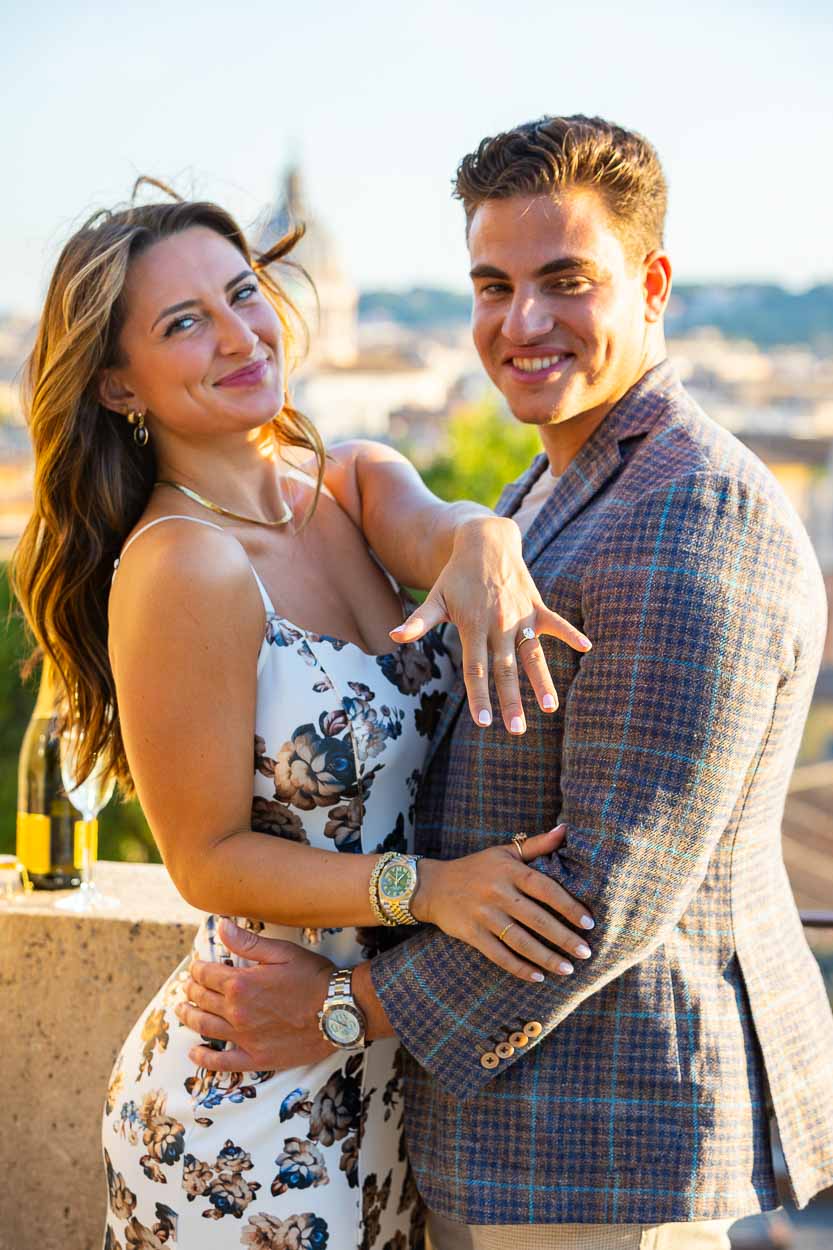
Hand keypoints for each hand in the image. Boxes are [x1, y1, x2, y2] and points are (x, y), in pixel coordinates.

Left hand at [176, 920, 335, 1071]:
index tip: (197, 966)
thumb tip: (220, 926)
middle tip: (188, 986)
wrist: (339, 1011)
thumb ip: (248, 942)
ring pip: (205, 1027)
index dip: (198, 968)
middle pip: (202, 999)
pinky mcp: (256, 1058)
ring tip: (182, 1010)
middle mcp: (236, 1012)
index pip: (206, 974)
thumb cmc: (313, 977)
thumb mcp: (282, 952)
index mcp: (240, 983)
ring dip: (189, 1017)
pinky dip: (204, 1058)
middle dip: (191, 990)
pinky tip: (195, 1053)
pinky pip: (222, 1063)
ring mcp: (244, 1037)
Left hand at [389, 515, 590, 732]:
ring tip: (551, 707)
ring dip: (542, 681)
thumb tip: (393, 637)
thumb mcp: (435, 597)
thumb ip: (418, 621)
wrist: (486, 540)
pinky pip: (556, 623)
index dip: (479, 697)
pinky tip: (587, 648)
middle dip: (511, 701)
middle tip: (516, 730)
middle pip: (505, 669)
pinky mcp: (537, 605)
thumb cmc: (456, 575)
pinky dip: (571, 634)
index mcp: (473, 626)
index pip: (475, 670)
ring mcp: (521, 615)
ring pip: (533, 654)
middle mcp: (499, 624)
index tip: (484, 722)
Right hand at [413, 825, 594, 982]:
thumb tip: (566, 830)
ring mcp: (483, 914)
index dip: (569, 906)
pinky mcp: (471, 933)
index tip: (588, 923)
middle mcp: (497, 892)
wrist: (432, 885)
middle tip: (586, 953)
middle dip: (564, 938)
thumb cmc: (476, 867)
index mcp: (509, 870)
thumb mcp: (504, 851)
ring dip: (546, 958)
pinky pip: (499, 955)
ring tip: (568, 969)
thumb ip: (536, 844)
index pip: (546, 889)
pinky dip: (519, 968)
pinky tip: (538, 977)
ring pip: (520, 941)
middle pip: (537, 919)